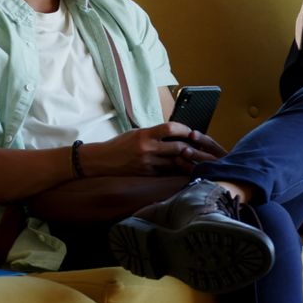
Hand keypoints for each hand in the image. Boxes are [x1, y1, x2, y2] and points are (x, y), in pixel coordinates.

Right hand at [81, 122, 225, 175]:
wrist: (103, 161)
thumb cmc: (120, 144)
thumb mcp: (137, 132)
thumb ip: (154, 133)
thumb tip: (175, 133)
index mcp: (145, 135)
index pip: (170, 128)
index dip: (184, 129)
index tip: (190, 131)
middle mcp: (147, 149)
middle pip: (178, 147)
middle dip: (191, 147)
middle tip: (199, 146)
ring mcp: (148, 164)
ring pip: (175, 162)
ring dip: (187, 160)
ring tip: (196, 157)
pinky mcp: (148, 174)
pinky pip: (167, 172)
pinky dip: (176, 169)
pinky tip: (183, 168)